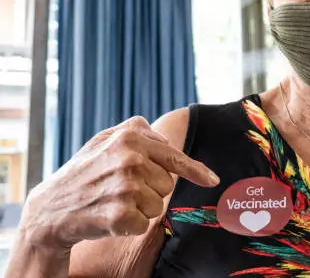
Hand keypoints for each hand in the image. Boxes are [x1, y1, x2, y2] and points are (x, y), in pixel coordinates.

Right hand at [19, 116, 218, 250]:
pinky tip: (109, 216)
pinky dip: (131, 225)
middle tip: (120, 189)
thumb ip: (137, 132)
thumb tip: (169, 139)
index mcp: (129, 136)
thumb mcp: (105, 141)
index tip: (212, 180)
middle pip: (168, 184)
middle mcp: (129, 158)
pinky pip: (145, 223)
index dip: (196, 171)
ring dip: (140, 208)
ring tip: (113, 201)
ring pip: (159, 205)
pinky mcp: (121, 214)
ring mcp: (125, 186)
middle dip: (150, 190)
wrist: (51, 209)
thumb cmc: (84, 173)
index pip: (174, 156)